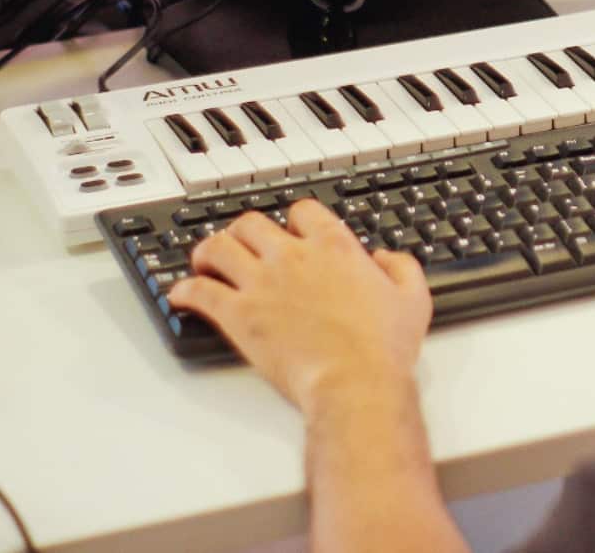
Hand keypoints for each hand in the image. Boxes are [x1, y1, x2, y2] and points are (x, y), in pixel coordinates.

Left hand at [169, 200, 432, 414]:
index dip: (294, 220)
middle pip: (251, 223)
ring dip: (208, 252)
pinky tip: (181, 295)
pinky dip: (185, 291)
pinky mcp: (239, 316)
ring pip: (218, 248)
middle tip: (241, 245)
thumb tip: (385, 258)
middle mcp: (292, 257)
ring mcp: (261, 284)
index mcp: (334, 247)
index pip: (302, 211)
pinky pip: (200, 293)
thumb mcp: (413, 298)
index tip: (292, 232)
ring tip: (205, 262)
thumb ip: (401, 267)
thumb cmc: (383, 347)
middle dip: (243, 231)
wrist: (355, 383)